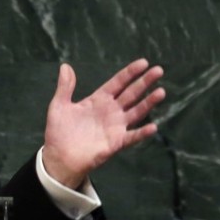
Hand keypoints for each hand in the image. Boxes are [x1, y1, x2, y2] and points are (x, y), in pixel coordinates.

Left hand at [42, 59, 164, 189]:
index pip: (118, 83)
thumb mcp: (59, 106)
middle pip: (131, 93)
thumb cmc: (59, 131)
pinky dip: (142, 132)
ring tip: (161, 92)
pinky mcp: (116, 142)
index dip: (130, 73)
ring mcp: (115, 126)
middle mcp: (111, 111)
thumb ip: (65, 87)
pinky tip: (153, 126)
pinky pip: (132, 136)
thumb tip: (65, 66)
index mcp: (98, 100)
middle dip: (144, 82)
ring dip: (148, 103)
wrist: (59, 157)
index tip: (144, 62)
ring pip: (136, 112)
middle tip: (159, 70)